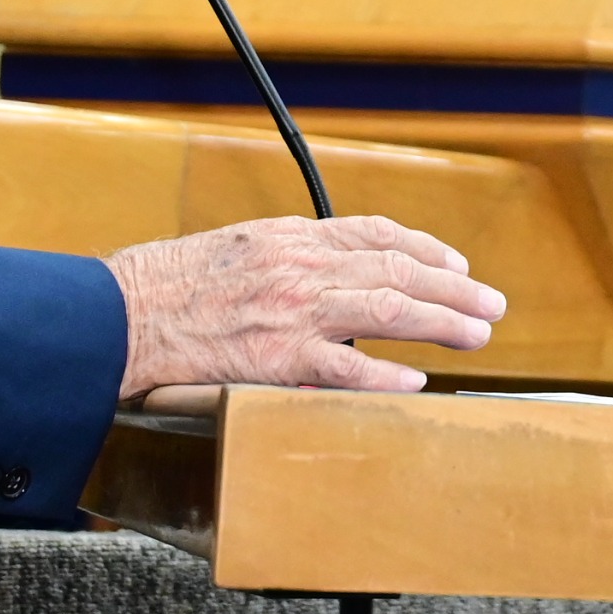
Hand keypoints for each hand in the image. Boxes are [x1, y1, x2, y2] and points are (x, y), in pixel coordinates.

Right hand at [109, 215, 504, 397]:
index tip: (456, 264)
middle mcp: (299, 266)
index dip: (425, 247)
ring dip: (441, 320)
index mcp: (289, 237)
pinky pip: (345, 366)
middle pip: (396, 268)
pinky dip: (386, 373)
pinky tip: (416, 380)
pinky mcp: (276, 357)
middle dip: (453, 287)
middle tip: (491, 304)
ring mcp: (291, 311)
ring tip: (477, 334)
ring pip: (387, 308)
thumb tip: (326, 276)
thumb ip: (284, 260)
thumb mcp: (235, 249)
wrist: (120, 315)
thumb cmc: (167, 286)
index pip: (375, 233)